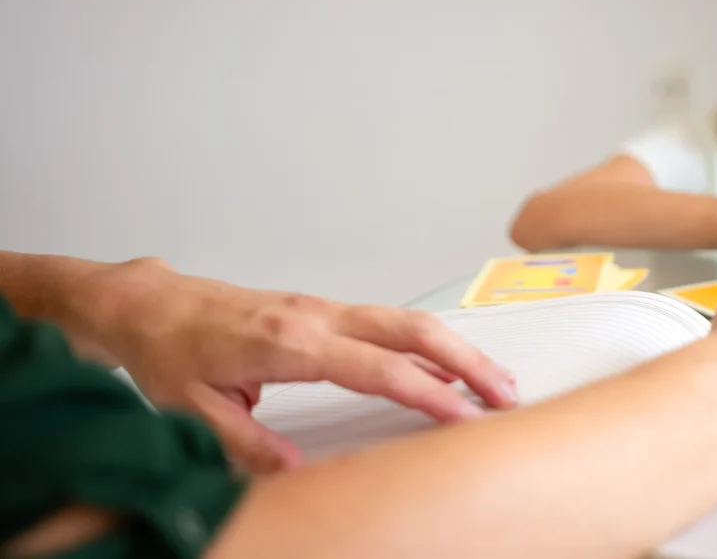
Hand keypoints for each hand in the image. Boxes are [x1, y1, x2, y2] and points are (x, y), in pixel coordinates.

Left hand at [78, 258, 518, 473]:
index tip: (465, 416)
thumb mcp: (194, 407)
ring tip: (489, 379)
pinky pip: (386, 322)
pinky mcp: (319, 312)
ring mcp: (321, 310)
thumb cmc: (169, 348)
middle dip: (466, 359)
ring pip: (405, 321)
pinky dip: (424, 341)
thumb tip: (293, 475)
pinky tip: (439, 360)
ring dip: (453, 348)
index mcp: (290, 343)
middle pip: (411, 330)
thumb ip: (246, 443)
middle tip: (504, 392)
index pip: (378, 369)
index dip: (428, 394)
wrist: (147, 306)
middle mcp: (315, 318)